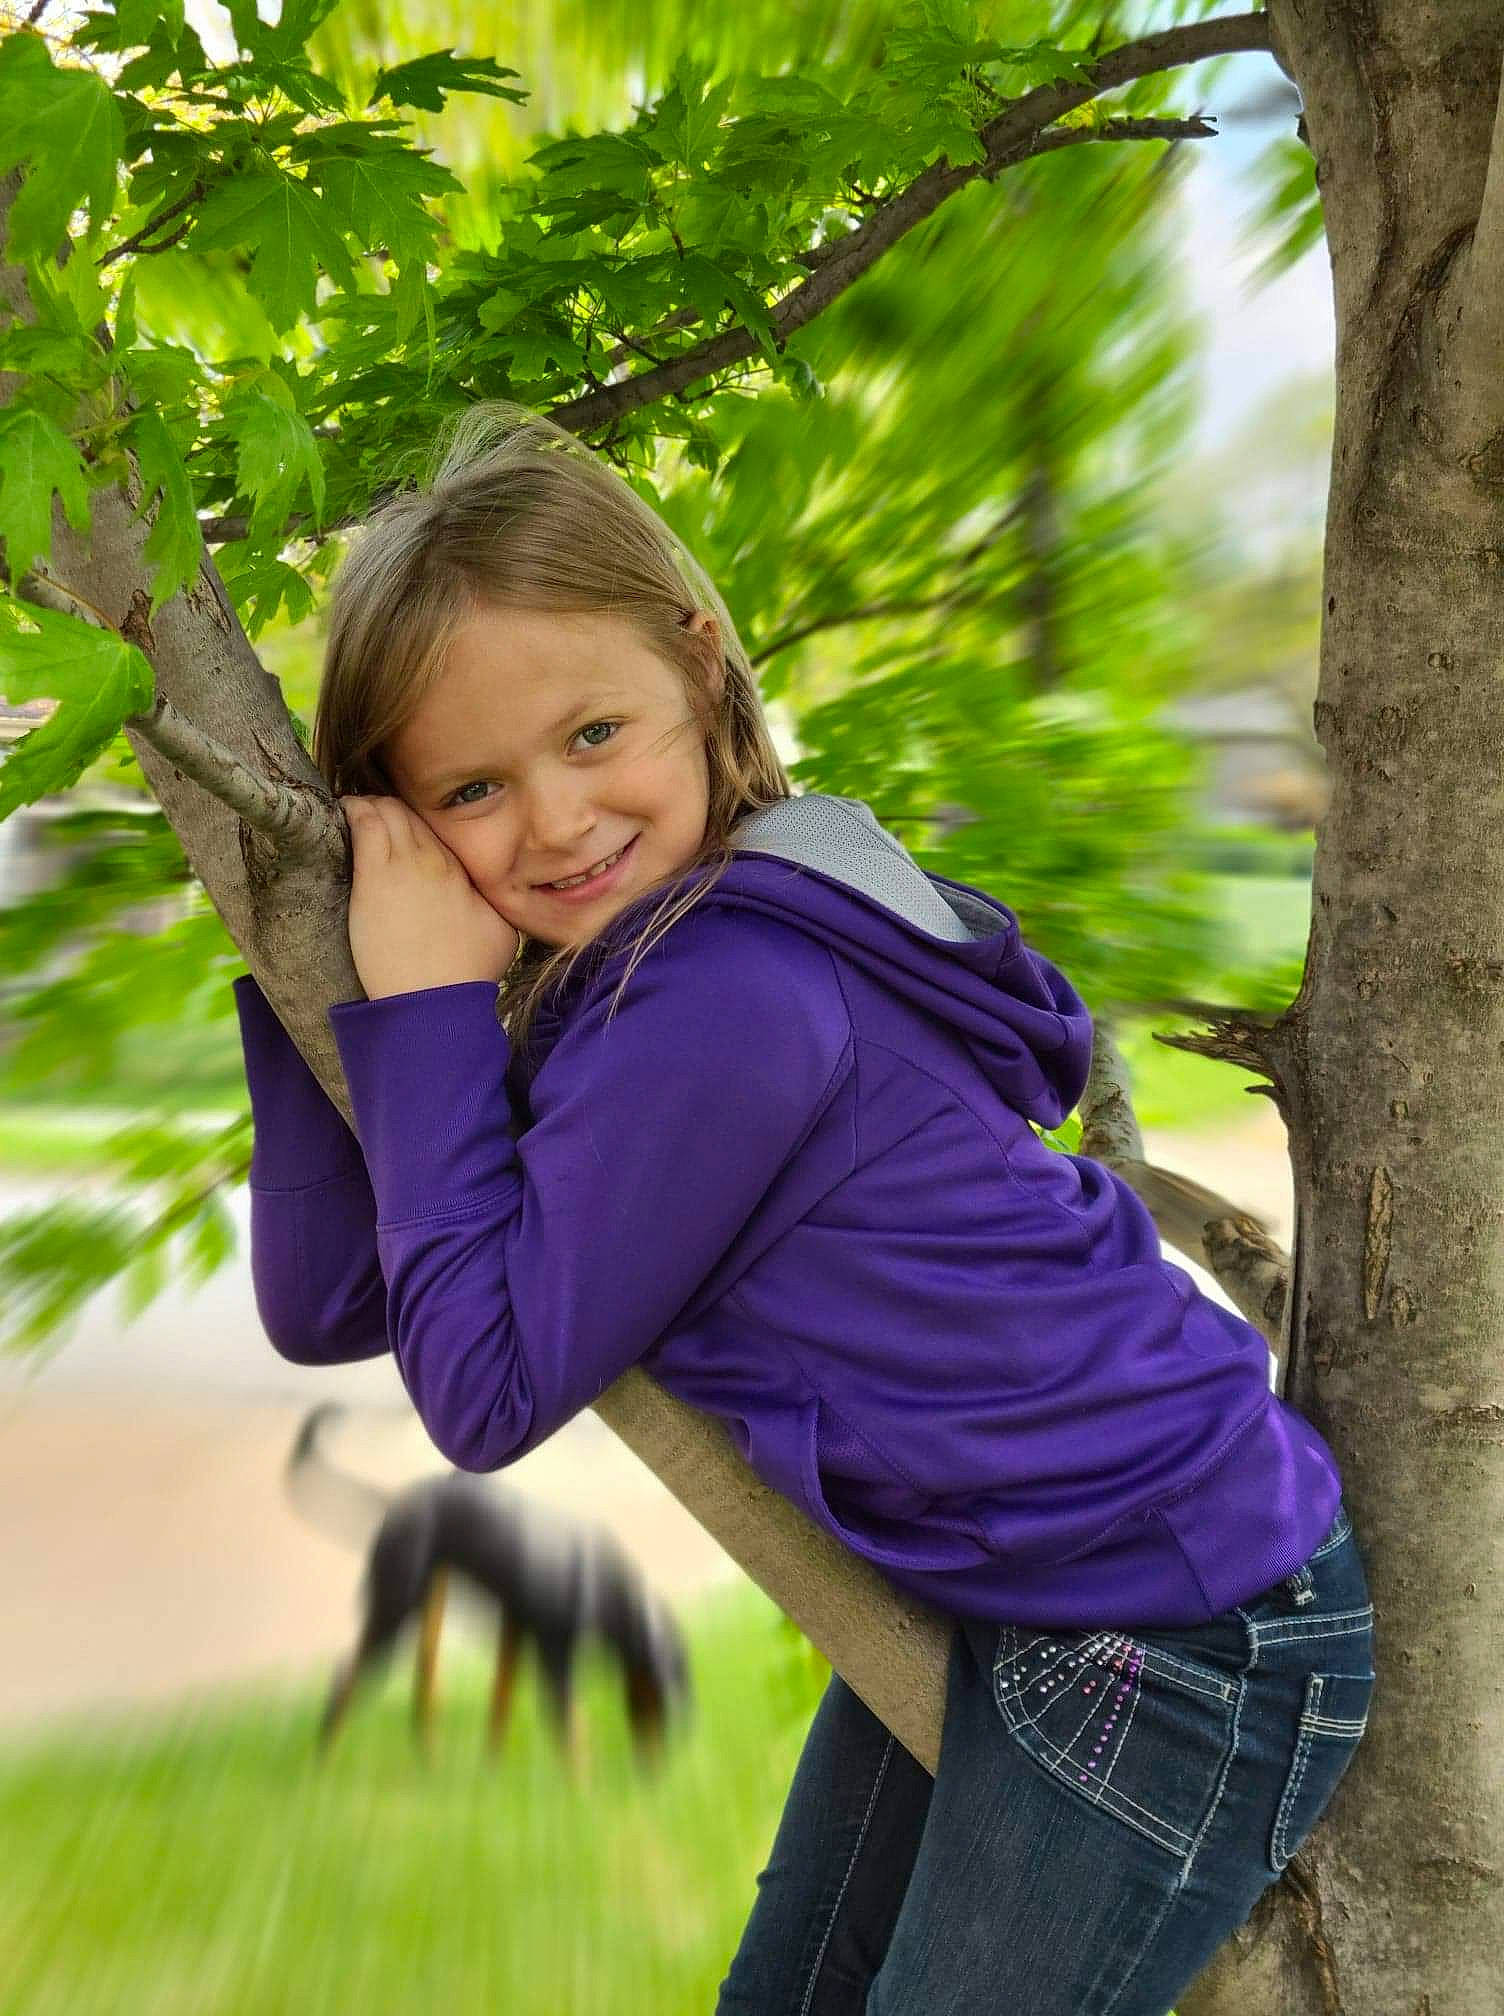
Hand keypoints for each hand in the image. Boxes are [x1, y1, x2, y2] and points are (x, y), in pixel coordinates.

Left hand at [339, 795, 520, 1000]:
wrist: (437, 998)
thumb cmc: (468, 973)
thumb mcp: (501, 932)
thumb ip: (492, 902)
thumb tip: (493, 890)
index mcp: (464, 870)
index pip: (438, 828)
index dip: (417, 822)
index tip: (404, 826)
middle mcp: (437, 858)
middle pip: (412, 812)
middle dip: (392, 808)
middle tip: (375, 816)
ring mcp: (406, 863)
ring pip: (388, 810)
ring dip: (372, 806)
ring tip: (358, 811)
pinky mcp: (375, 876)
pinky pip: (365, 823)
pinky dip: (354, 810)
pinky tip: (345, 809)